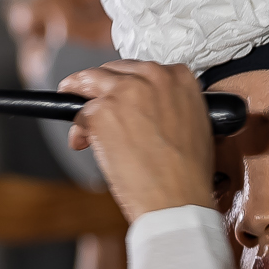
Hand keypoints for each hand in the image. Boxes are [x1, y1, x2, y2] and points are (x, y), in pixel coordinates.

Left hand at [55, 60, 216, 222]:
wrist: (177, 199)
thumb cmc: (188, 174)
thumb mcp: (193, 125)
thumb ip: (169, 106)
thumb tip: (143, 110)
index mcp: (180, 77)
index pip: (141, 70)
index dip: (126, 84)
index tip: (119, 95)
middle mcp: (152, 76)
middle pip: (112, 71)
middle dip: (99, 88)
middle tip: (90, 103)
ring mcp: (124, 92)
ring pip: (88, 82)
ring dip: (78, 97)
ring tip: (75, 113)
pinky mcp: (101, 111)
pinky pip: (79, 113)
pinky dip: (78, 130)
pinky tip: (82, 143)